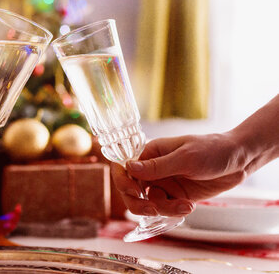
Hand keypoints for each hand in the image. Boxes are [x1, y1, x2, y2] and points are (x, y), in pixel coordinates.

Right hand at [111, 133, 247, 216]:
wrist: (239, 160)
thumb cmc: (212, 150)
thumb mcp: (185, 157)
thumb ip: (157, 166)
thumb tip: (128, 167)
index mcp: (150, 153)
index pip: (124, 167)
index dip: (122, 181)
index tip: (134, 192)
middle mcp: (153, 169)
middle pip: (131, 190)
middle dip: (139, 203)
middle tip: (152, 210)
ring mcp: (164, 183)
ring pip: (148, 202)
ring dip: (162, 209)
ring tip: (184, 206)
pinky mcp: (176, 195)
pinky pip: (165, 208)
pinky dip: (174, 211)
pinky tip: (189, 207)